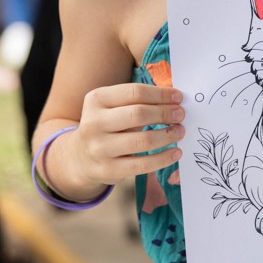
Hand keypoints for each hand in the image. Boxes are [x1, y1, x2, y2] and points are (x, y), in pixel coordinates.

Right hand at [69, 83, 184, 189]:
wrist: (81, 156)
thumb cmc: (107, 124)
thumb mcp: (112, 106)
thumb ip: (138, 100)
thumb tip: (175, 99)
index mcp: (97, 99)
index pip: (135, 92)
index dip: (161, 94)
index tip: (178, 97)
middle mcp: (94, 123)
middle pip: (138, 114)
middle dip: (165, 113)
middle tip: (181, 115)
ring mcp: (99, 148)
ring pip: (142, 140)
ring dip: (167, 135)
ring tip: (180, 131)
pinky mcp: (107, 170)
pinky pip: (142, 164)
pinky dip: (163, 158)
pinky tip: (176, 152)